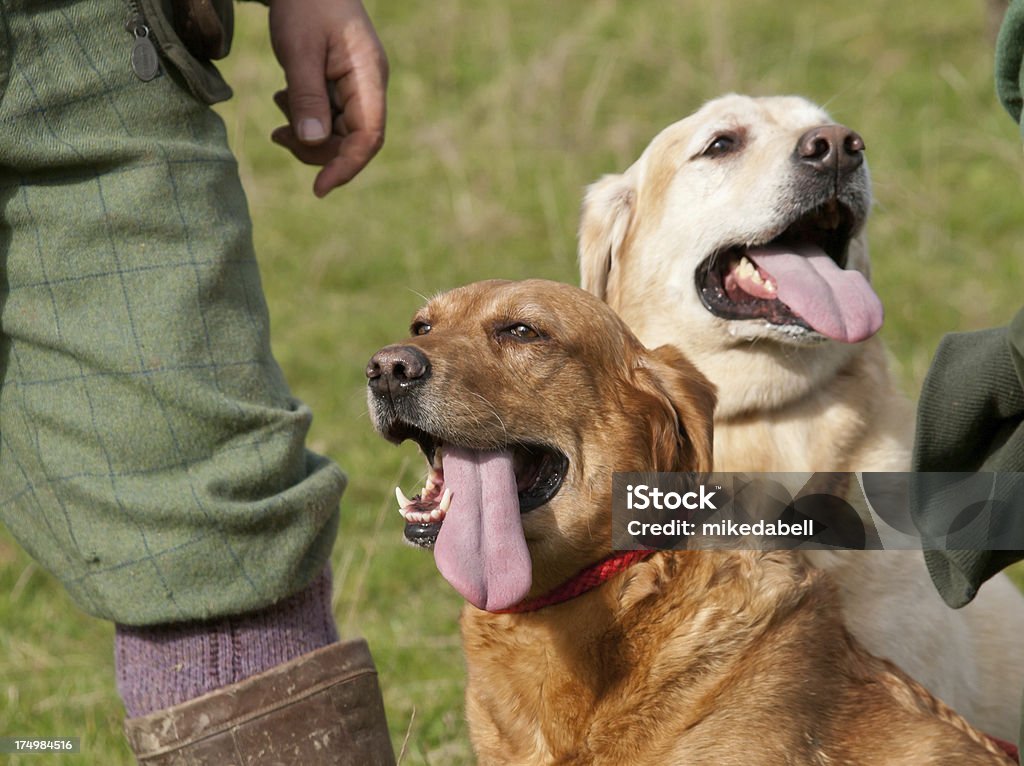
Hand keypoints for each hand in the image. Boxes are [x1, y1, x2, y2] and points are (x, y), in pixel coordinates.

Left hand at [268, 0, 387, 196]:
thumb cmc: (305, 4)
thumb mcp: (299, 49)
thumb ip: (307, 96)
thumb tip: (314, 142)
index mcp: (369, 77)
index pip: (369, 137)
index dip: (346, 166)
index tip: (319, 188)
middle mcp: (368, 87)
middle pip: (352, 141)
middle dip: (317, 150)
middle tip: (278, 137)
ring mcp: (356, 88)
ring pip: (338, 134)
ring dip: (308, 135)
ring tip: (278, 110)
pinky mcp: (341, 86)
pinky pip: (329, 118)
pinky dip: (305, 120)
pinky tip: (283, 101)